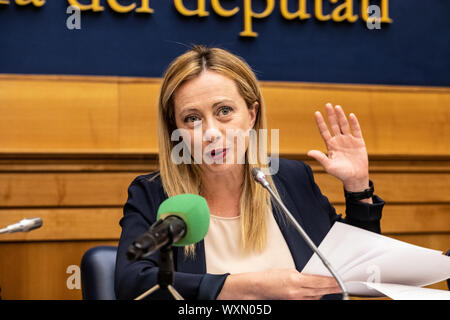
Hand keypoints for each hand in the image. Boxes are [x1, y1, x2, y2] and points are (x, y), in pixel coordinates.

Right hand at [217, 269, 341, 299]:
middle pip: (320, 290)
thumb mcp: (288, 270)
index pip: (319, 281)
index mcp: (295, 279)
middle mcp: (297, 291)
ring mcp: (295, 298)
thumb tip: (313, 277)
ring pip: (315, 297)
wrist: (258, 288)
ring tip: (333, 289)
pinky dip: (315, 297)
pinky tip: (319, 294)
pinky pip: (308, 300)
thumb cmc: (269, 277)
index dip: (331, 281)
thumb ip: (302, 274)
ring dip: (324, 292)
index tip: (338, 280)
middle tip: (340, 285)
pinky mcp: (293, 302)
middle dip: (331, 287)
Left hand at [307, 103, 369, 192]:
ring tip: (337, 107)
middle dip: (330, 115)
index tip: (316, 113)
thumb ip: (320, 157)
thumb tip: (308, 152)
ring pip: (344, 125)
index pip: (324, 131)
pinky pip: (356, 130)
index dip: (320, 122)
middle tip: (327, 104)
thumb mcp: (328, 165)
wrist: (355, 178)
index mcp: (331, 145)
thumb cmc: (340, 173)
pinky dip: (354, 123)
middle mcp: (339, 140)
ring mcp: (349, 140)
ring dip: (340, 116)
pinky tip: (350, 115)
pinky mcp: (359, 142)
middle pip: (334, 125)